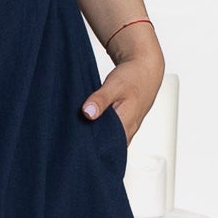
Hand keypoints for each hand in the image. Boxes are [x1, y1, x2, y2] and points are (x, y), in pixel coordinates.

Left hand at [81, 23, 163, 140]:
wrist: (146, 70)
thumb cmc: (133, 77)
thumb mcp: (115, 85)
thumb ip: (101, 99)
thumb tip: (87, 113)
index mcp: (126, 124)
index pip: (106, 146)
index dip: (90, 147)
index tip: (74, 142)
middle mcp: (128, 131)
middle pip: (107, 146)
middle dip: (90, 145)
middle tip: (71, 138)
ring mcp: (127, 129)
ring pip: (109, 140)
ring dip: (95, 137)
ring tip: (77, 132)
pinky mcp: (124, 124)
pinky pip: (111, 134)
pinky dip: (100, 130)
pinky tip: (88, 125)